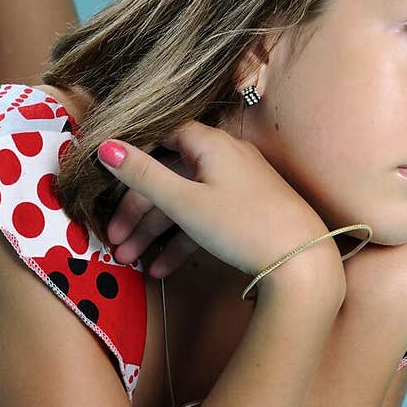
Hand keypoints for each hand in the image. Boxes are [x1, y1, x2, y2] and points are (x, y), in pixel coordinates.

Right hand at [98, 122, 345, 300]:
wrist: (302, 262)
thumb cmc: (242, 225)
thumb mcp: (185, 202)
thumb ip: (143, 174)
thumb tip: (105, 146)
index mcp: (211, 143)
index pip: (161, 136)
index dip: (132, 156)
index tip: (106, 182)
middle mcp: (225, 156)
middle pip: (170, 176)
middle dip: (138, 211)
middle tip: (115, 241)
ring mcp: (238, 184)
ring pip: (186, 202)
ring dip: (155, 233)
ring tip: (131, 261)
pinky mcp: (246, 211)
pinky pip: (206, 218)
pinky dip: (183, 240)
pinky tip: (162, 270)